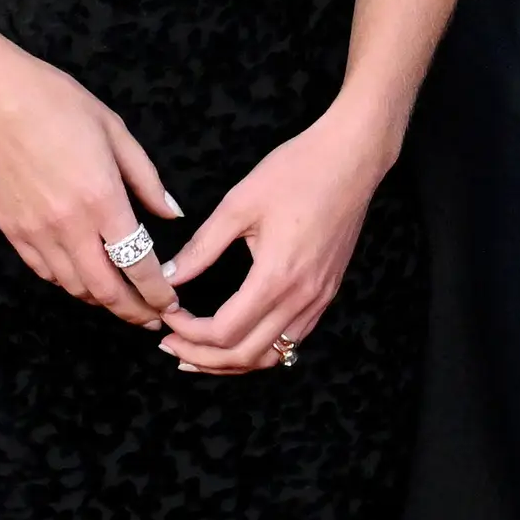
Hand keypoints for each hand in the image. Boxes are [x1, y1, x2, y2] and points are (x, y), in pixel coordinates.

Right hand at [0, 42, 184, 323]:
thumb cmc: (56, 102)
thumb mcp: (114, 131)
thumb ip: (146, 179)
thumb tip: (171, 214)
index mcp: (102, 199)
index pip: (138, 264)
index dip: (157, 292)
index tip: (170, 303)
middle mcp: (69, 226)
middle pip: (105, 289)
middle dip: (132, 310)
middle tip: (150, 318)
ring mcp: (36, 232)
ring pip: (73, 287)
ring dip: (100, 300)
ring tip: (119, 299)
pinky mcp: (12, 231)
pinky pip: (44, 272)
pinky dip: (67, 282)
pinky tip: (81, 278)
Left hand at [155, 107, 393, 374]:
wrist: (352, 157)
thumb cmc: (298, 171)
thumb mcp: (239, 204)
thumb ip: (202, 247)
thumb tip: (169, 276)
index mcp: (276, 276)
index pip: (224, 331)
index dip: (188, 333)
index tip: (167, 316)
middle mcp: (301, 297)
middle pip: (245, 355)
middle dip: (202, 358)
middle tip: (170, 345)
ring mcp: (319, 299)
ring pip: (270, 356)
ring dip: (231, 361)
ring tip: (197, 353)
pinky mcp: (327, 293)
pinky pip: (291, 339)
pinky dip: (259, 349)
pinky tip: (238, 336)